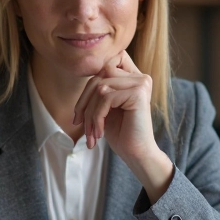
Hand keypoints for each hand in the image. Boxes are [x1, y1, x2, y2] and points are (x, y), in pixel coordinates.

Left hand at [72, 51, 172, 199]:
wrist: (136, 154)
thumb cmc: (120, 132)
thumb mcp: (104, 106)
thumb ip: (98, 87)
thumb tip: (83, 68)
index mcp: (133, 77)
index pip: (105, 64)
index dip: (89, 84)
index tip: (80, 110)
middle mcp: (140, 76)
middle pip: (99, 76)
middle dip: (84, 102)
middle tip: (79, 124)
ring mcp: (141, 83)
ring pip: (100, 88)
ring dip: (89, 114)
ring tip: (91, 133)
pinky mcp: (138, 93)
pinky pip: (106, 97)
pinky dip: (97, 117)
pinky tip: (99, 133)